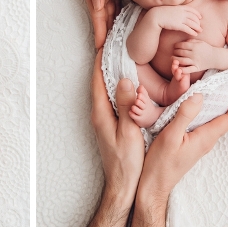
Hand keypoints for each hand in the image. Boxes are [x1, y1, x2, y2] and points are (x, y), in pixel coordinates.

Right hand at [77, 0, 120, 48]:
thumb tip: (99, 5)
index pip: (97, 15)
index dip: (100, 31)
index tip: (101, 47)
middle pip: (104, 17)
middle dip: (107, 34)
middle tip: (111, 51)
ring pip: (111, 12)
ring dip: (113, 26)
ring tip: (119, 42)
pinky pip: (116, 2)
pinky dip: (119, 13)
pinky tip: (126, 21)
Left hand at [90, 50, 144, 202]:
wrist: (123, 185)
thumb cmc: (127, 162)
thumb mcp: (129, 131)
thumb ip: (126, 105)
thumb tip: (123, 80)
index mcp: (101, 113)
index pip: (97, 79)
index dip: (101, 60)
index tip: (107, 41)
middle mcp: (99, 114)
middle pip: (100, 81)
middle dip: (107, 62)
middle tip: (115, 43)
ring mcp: (104, 119)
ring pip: (106, 90)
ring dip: (113, 74)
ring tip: (123, 56)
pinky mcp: (111, 125)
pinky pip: (113, 99)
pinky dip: (119, 87)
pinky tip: (129, 84)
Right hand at [138, 81, 227, 200]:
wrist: (153, 184)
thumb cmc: (160, 163)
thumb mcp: (170, 136)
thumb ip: (185, 115)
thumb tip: (198, 95)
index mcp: (205, 137)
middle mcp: (206, 139)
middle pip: (225, 116)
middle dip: (226, 96)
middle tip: (217, 79)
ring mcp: (198, 142)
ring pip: (212, 119)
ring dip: (212, 102)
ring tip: (202, 86)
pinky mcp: (189, 142)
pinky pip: (201, 123)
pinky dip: (199, 109)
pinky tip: (187, 103)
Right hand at [147, 5, 201, 35]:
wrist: (155, 16)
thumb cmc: (161, 13)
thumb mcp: (170, 9)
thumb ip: (176, 10)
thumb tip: (179, 12)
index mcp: (180, 7)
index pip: (192, 10)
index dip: (197, 14)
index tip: (200, 17)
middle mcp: (182, 12)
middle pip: (193, 17)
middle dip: (198, 22)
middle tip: (200, 26)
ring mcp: (180, 19)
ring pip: (192, 23)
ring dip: (197, 27)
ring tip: (200, 31)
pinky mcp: (178, 25)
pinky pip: (187, 29)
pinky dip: (192, 32)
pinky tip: (194, 34)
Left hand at [172, 39, 215, 73]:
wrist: (216, 57)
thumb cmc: (207, 49)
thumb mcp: (200, 42)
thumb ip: (191, 41)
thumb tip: (183, 41)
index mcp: (195, 46)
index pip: (181, 45)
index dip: (176, 45)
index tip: (175, 46)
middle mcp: (194, 54)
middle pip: (180, 52)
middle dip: (175, 52)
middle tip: (174, 52)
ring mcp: (195, 61)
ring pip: (181, 61)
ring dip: (175, 59)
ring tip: (173, 58)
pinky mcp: (196, 68)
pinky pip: (188, 70)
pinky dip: (182, 70)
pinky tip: (177, 68)